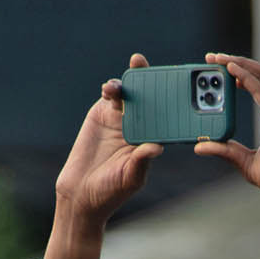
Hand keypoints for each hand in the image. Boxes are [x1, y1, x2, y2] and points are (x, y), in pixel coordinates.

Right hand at [52, 55, 163, 230]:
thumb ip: (142, 160)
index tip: (178, 86)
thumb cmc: (111, 190)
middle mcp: (140, 125)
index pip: (166, 116)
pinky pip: (110, 96)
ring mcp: (121, 118)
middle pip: (150, 97)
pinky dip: (112, 89)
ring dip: (133, 78)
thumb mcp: (130, 177)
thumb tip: (157, 147)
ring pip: (131, 92)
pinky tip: (111, 88)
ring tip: (134, 67)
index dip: (172, 100)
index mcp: (152, 138)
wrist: (82, 193)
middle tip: (152, 65)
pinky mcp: (102, 115)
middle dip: (152, 78)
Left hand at [194, 54, 259, 208]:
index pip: (259, 86)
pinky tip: (232, 72)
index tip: (221, 70)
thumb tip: (201, 147)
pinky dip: (246, 78)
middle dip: (238, 62)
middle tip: (213, 57)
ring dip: (241, 64)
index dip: (241, 75)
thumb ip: (227, 152)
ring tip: (220, 59)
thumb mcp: (247, 163)